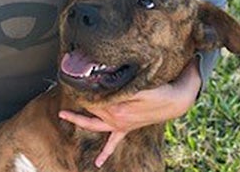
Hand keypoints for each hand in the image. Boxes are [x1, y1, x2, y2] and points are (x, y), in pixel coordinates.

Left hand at [58, 59, 200, 167]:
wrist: (177, 100)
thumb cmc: (161, 87)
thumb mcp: (143, 83)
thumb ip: (124, 83)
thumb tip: (106, 78)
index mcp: (118, 107)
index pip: (94, 97)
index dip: (83, 87)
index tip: (70, 77)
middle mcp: (116, 118)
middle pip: (91, 107)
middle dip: (77, 98)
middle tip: (65, 85)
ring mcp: (121, 124)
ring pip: (95, 124)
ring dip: (79, 120)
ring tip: (62, 114)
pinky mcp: (126, 127)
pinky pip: (114, 142)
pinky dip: (105, 152)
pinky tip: (98, 162)